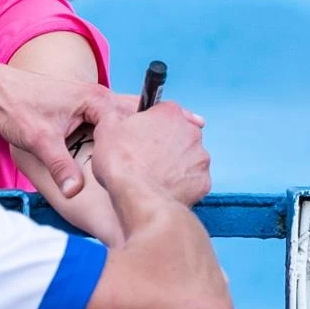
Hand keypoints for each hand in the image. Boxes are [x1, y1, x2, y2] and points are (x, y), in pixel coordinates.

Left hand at [0, 71, 138, 197]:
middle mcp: (101, 97)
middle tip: (140, 174)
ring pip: (122, 126)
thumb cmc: (17, 106)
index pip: (130, 129)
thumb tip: (75, 193)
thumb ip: (61, 166)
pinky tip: (112, 162)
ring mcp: (94, 103)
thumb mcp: (40, 140)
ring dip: (126, 144)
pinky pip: (110, 126)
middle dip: (137, 147)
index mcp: (98, 100)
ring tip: (131, 170)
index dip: (129, 154)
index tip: (130, 178)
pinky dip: (113, 141)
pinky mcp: (86, 110)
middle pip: (134, 124)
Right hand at [91, 101, 211, 208]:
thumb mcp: (106, 129)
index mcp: (169, 113)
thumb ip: (115, 115)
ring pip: (188, 157)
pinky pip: (193, 179)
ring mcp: (200, 157)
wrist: (139, 198)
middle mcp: (191, 131)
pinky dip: (181, 184)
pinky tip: (164, 188)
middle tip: (145, 157)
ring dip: (175, 163)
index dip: (151, 123)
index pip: (164, 110)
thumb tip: (113, 115)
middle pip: (180, 133)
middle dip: (166, 143)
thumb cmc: (122, 163)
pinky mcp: (203, 181)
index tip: (142, 134)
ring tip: (154, 176)